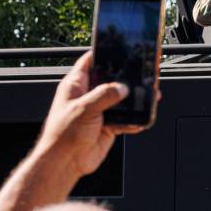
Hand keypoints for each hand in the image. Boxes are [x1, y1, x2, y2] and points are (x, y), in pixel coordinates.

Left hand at [35, 51, 141, 178]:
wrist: (65, 162)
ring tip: (148, 96)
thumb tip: (122, 88)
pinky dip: (134, 119)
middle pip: (110, 80)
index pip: (90, 62)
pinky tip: (141, 118)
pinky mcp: (107, 126)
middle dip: (125, 78)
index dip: (103, 53)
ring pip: (121, 100)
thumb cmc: (63, 135)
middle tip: (141, 74)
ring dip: (133, 100)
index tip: (118, 47)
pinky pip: (125, 119)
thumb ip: (104, 95)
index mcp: (76, 86)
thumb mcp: (84, 109)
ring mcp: (99, 111)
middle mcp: (88, 96)